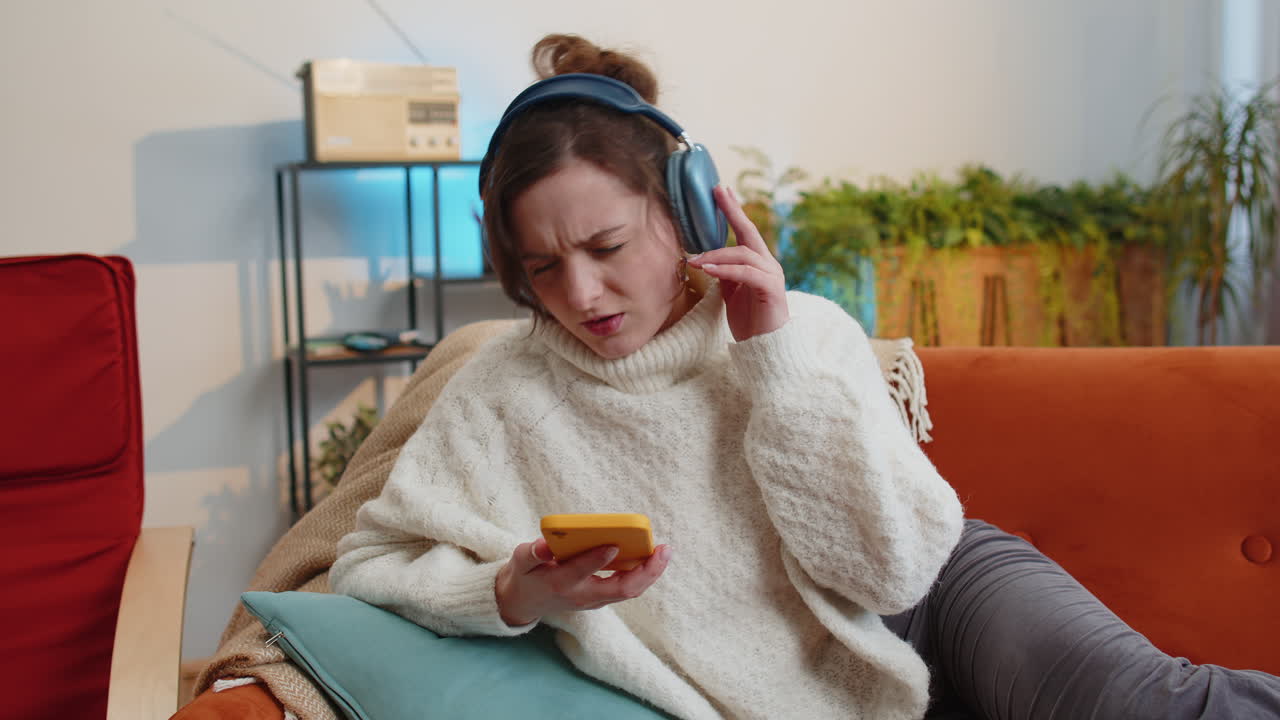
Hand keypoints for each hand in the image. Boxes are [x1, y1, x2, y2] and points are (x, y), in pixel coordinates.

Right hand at [495, 537, 671, 625]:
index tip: (613, 544)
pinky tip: (654, 556)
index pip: (580, 572)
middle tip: (663, 549)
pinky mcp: (601, 597)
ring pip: (629, 591)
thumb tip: (545, 545)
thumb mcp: (520, 563)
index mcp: (560, 584)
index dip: (597, 560)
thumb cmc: (526, 575)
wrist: (525, 602)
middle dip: (646, 571)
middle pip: (621, 589)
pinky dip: (643, 573)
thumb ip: (532, 553)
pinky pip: (627, 587)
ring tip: (665, 550)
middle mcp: (582, 596)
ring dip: (650, 573)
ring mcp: (594, 599)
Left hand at [687, 186, 789, 341]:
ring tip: (696, 259)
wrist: (766, 348)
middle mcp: (768, 264)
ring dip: (717, 254)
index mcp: (759, 263)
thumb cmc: (750, 321)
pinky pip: (747, 274)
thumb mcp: (732, 293)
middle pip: (750, 232)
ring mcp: (772, 276)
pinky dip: (726, 270)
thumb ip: (725, 274)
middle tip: (718, 192)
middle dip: (733, 211)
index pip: (746, 232)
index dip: (734, 210)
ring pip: (744, 254)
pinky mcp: (771, 290)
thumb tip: (706, 259)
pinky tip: (710, 269)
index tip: (722, 190)